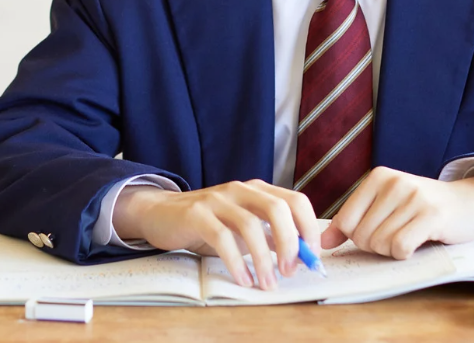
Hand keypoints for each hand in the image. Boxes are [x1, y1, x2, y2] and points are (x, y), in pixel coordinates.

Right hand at [112, 179, 320, 289]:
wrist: (161, 213)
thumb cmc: (208, 223)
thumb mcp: (243, 228)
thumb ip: (270, 237)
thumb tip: (300, 257)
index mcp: (258, 190)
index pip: (296, 201)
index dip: (309, 229)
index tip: (312, 257)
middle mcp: (241, 190)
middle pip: (278, 209)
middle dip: (290, 243)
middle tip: (290, 271)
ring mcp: (218, 200)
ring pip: (250, 225)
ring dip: (263, 259)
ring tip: (267, 283)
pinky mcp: (197, 214)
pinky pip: (222, 238)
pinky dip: (236, 261)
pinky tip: (243, 279)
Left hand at [320, 167, 473, 258]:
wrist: (466, 203)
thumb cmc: (420, 208)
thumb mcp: (384, 206)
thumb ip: (352, 221)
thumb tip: (323, 242)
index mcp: (377, 177)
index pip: (345, 221)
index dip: (355, 237)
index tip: (373, 235)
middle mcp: (393, 183)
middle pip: (362, 235)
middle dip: (376, 246)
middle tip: (396, 237)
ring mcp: (413, 197)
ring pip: (381, 243)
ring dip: (392, 251)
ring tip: (409, 237)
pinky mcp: (431, 215)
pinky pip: (401, 247)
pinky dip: (404, 254)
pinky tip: (416, 244)